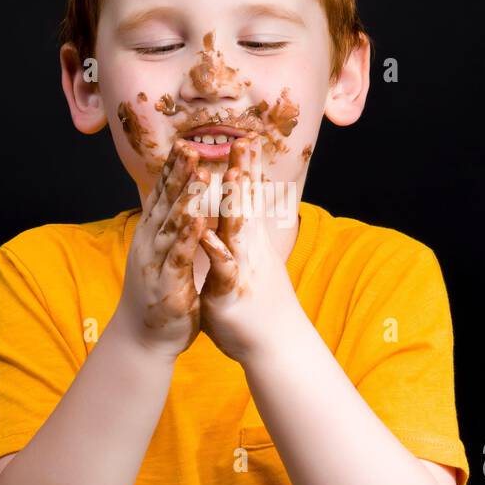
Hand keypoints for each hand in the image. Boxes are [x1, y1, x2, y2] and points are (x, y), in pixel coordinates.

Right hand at [112, 138, 209, 358]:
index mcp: (152, 235)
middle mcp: (150, 244)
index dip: (172, 170)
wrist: (142, 338)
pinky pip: (179, 255)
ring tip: (200, 173)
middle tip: (189, 145)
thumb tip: (176, 206)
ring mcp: (156, 262)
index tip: (184, 143)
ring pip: (172, 224)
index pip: (162, 195)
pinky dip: (189, 235)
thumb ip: (168, 231)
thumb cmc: (158, 295)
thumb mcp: (162, 256)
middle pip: (165, 202)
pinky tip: (200, 217)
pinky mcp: (168, 283)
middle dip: (178, 174)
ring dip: (186, 198)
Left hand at [198, 135, 302, 363]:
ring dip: (236, 201)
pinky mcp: (233, 290)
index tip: (246, 140)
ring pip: (239, 229)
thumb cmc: (258, 308)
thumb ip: (242, 245)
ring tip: (231, 173)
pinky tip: (209, 235)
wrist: (276, 346)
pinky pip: (224, 267)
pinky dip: (217, 250)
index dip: (247, 171)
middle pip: (248, 204)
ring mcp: (243, 267)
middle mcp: (250, 250)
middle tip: (244, 139)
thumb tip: (242, 225)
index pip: (249, 200)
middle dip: (245, 172)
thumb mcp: (250, 269)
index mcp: (250, 244)